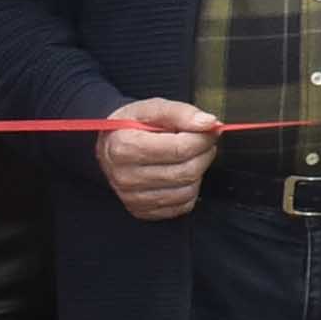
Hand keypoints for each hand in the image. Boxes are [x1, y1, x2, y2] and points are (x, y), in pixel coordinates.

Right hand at [100, 96, 223, 220]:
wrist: (111, 146)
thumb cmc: (132, 126)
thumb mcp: (152, 108)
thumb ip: (181, 113)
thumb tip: (208, 123)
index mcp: (124, 147)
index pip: (179, 149)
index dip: (203, 138)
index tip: (210, 130)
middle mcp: (125, 177)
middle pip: (186, 171)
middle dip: (204, 154)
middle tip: (204, 142)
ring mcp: (133, 198)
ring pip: (187, 191)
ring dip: (199, 171)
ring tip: (191, 156)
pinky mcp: (142, 211)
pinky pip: (182, 205)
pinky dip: (190, 189)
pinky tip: (181, 173)